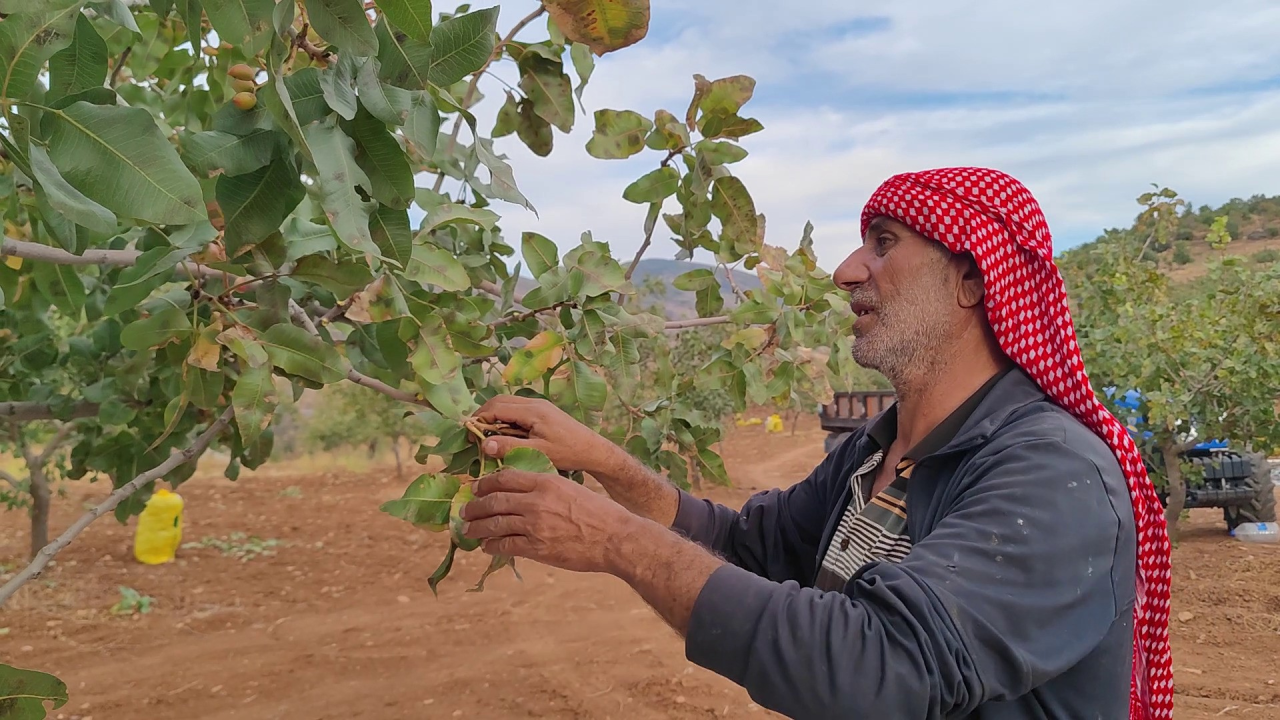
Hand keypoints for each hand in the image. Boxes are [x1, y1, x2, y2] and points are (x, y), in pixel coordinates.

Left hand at [458, 468, 639, 574]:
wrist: (614, 537)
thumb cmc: (598, 513)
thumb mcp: (570, 488)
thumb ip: (546, 488)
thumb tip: (524, 492)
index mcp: (545, 482)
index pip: (505, 478)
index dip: (485, 483)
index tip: (476, 487)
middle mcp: (536, 501)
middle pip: (494, 501)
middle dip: (475, 506)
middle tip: (465, 510)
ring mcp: (534, 525)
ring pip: (494, 524)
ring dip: (477, 527)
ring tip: (468, 530)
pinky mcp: (536, 547)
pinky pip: (505, 545)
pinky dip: (492, 546)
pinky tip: (487, 546)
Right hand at [472, 395, 619, 474]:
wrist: (593, 449)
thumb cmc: (568, 453)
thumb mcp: (538, 453)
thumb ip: (510, 447)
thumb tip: (484, 444)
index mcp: (532, 410)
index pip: (496, 407)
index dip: (479, 419)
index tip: (470, 435)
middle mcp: (534, 403)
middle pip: (499, 401)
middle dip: (484, 415)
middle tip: (474, 434)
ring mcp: (539, 405)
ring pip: (508, 403)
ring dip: (495, 416)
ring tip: (487, 436)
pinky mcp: (542, 411)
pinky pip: (517, 409)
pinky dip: (506, 418)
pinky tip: (504, 435)